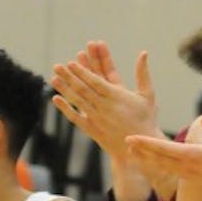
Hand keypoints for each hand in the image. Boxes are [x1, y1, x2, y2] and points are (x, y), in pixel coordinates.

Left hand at [50, 43, 161, 159]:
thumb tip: (143, 52)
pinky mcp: (92, 130)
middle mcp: (105, 107)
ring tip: (54, 78)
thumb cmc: (145, 119)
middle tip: (57, 66)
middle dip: (70, 77)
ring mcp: (97, 119)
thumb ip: (143, 73)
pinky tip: (56, 99)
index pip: (96, 81)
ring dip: (65, 89)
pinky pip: (76, 118)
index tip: (72, 63)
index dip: (83, 72)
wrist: (140, 147)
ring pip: (78, 101)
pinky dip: (65, 108)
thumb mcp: (147, 95)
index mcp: (118, 97)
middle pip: (84, 89)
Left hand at [126, 113, 201, 197]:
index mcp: (193, 156)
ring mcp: (188, 174)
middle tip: (124, 142)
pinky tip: (153, 164)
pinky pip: (168, 171)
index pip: (164, 148)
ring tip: (133, 153)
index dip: (146, 142)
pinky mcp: (192, 178)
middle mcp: (187, 167)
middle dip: (141, 150)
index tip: (131, 137)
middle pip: (158, 158)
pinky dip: (156, 166)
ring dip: (146, 159)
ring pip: (161, 166)